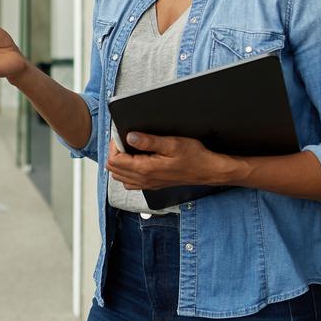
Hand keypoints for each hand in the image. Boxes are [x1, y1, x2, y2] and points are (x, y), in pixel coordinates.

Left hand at [106, 132, 224, 191]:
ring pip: (120, 177)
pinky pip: (130, 182)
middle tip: (124, 141)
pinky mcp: (152, 185)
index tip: (121, 136)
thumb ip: (148, 141)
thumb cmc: (194, 157)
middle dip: (115, 153)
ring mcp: (147, 184)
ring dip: (119, 163)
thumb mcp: (171, 143)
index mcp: (146, 169)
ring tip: (128, 150)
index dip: (114, 146)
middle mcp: (144, 179)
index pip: (114, 161)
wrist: (207, 170)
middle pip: (114, 170)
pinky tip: (136, 162)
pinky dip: (127, 172)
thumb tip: (130, 137)